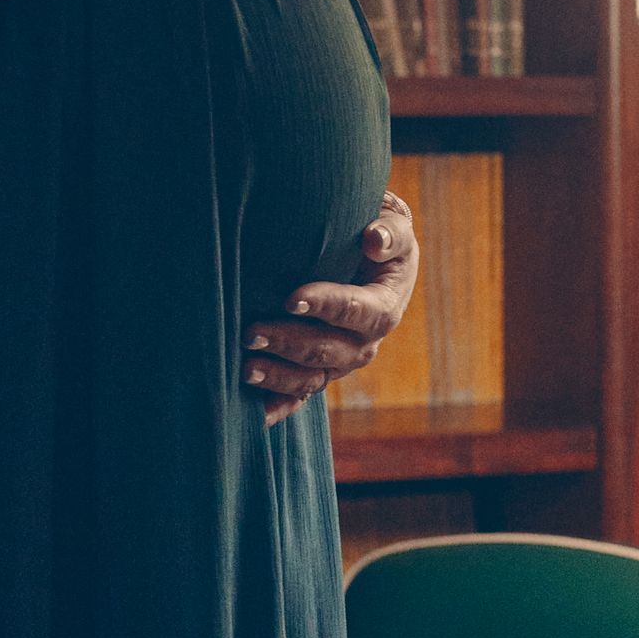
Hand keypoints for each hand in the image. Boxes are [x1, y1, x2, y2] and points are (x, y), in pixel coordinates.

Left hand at [242, 189, 420, 423]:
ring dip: (279, 376)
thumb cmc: (378, 234)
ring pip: (313, 378)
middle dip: (289, 343)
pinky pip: (302, 395)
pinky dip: (281, 406)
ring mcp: (341, 362)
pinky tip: (256, 414)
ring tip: (245, 368)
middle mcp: (365, 343)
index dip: (326, 306)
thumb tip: (374, 240)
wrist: (371, 256)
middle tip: (250, 333)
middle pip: (329, 351)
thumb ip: (389, 231)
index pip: (359, 311)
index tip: (290, 299)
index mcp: (385, 306)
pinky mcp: (321, 371)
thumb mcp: (393, 223)